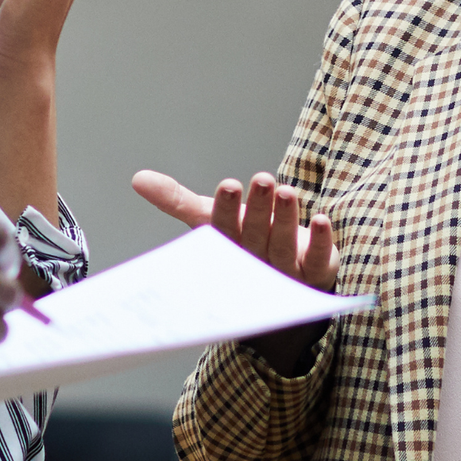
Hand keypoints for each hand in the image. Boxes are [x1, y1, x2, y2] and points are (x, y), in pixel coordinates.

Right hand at [132, 169, 338, 378]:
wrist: (278, 281)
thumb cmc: (241, 241)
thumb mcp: (211, 219)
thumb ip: (178, 200)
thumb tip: (138, 178)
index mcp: (227, 250)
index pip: (224, 230)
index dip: (226, 209)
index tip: (229, 184)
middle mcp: (254, 262)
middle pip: (256, 235)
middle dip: (259, 209)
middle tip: (263, 179)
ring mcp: (285, 271)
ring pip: (285, 246)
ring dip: (287, 219)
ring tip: (288, 192)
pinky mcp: (314, 273)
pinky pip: (317, 259)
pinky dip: (320, 241)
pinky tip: (323, 220)